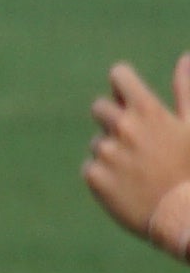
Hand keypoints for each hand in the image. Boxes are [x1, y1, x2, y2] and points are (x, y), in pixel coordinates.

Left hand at [90, 55, 189, 258]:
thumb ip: (186, 91)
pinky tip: (128, 184)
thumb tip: (185, 58)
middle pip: (101, 107)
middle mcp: (122, 127)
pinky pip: (91, 166)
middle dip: (116, 119)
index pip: (119, 75)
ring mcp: (105, 152)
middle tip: (140, 141)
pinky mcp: (93, 176)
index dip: (124, 84)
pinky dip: (105, 173)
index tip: (130, 95)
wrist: (182, 215)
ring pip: (98, 141)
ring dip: (113, 150)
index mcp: (147, 111)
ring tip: (141, 169)